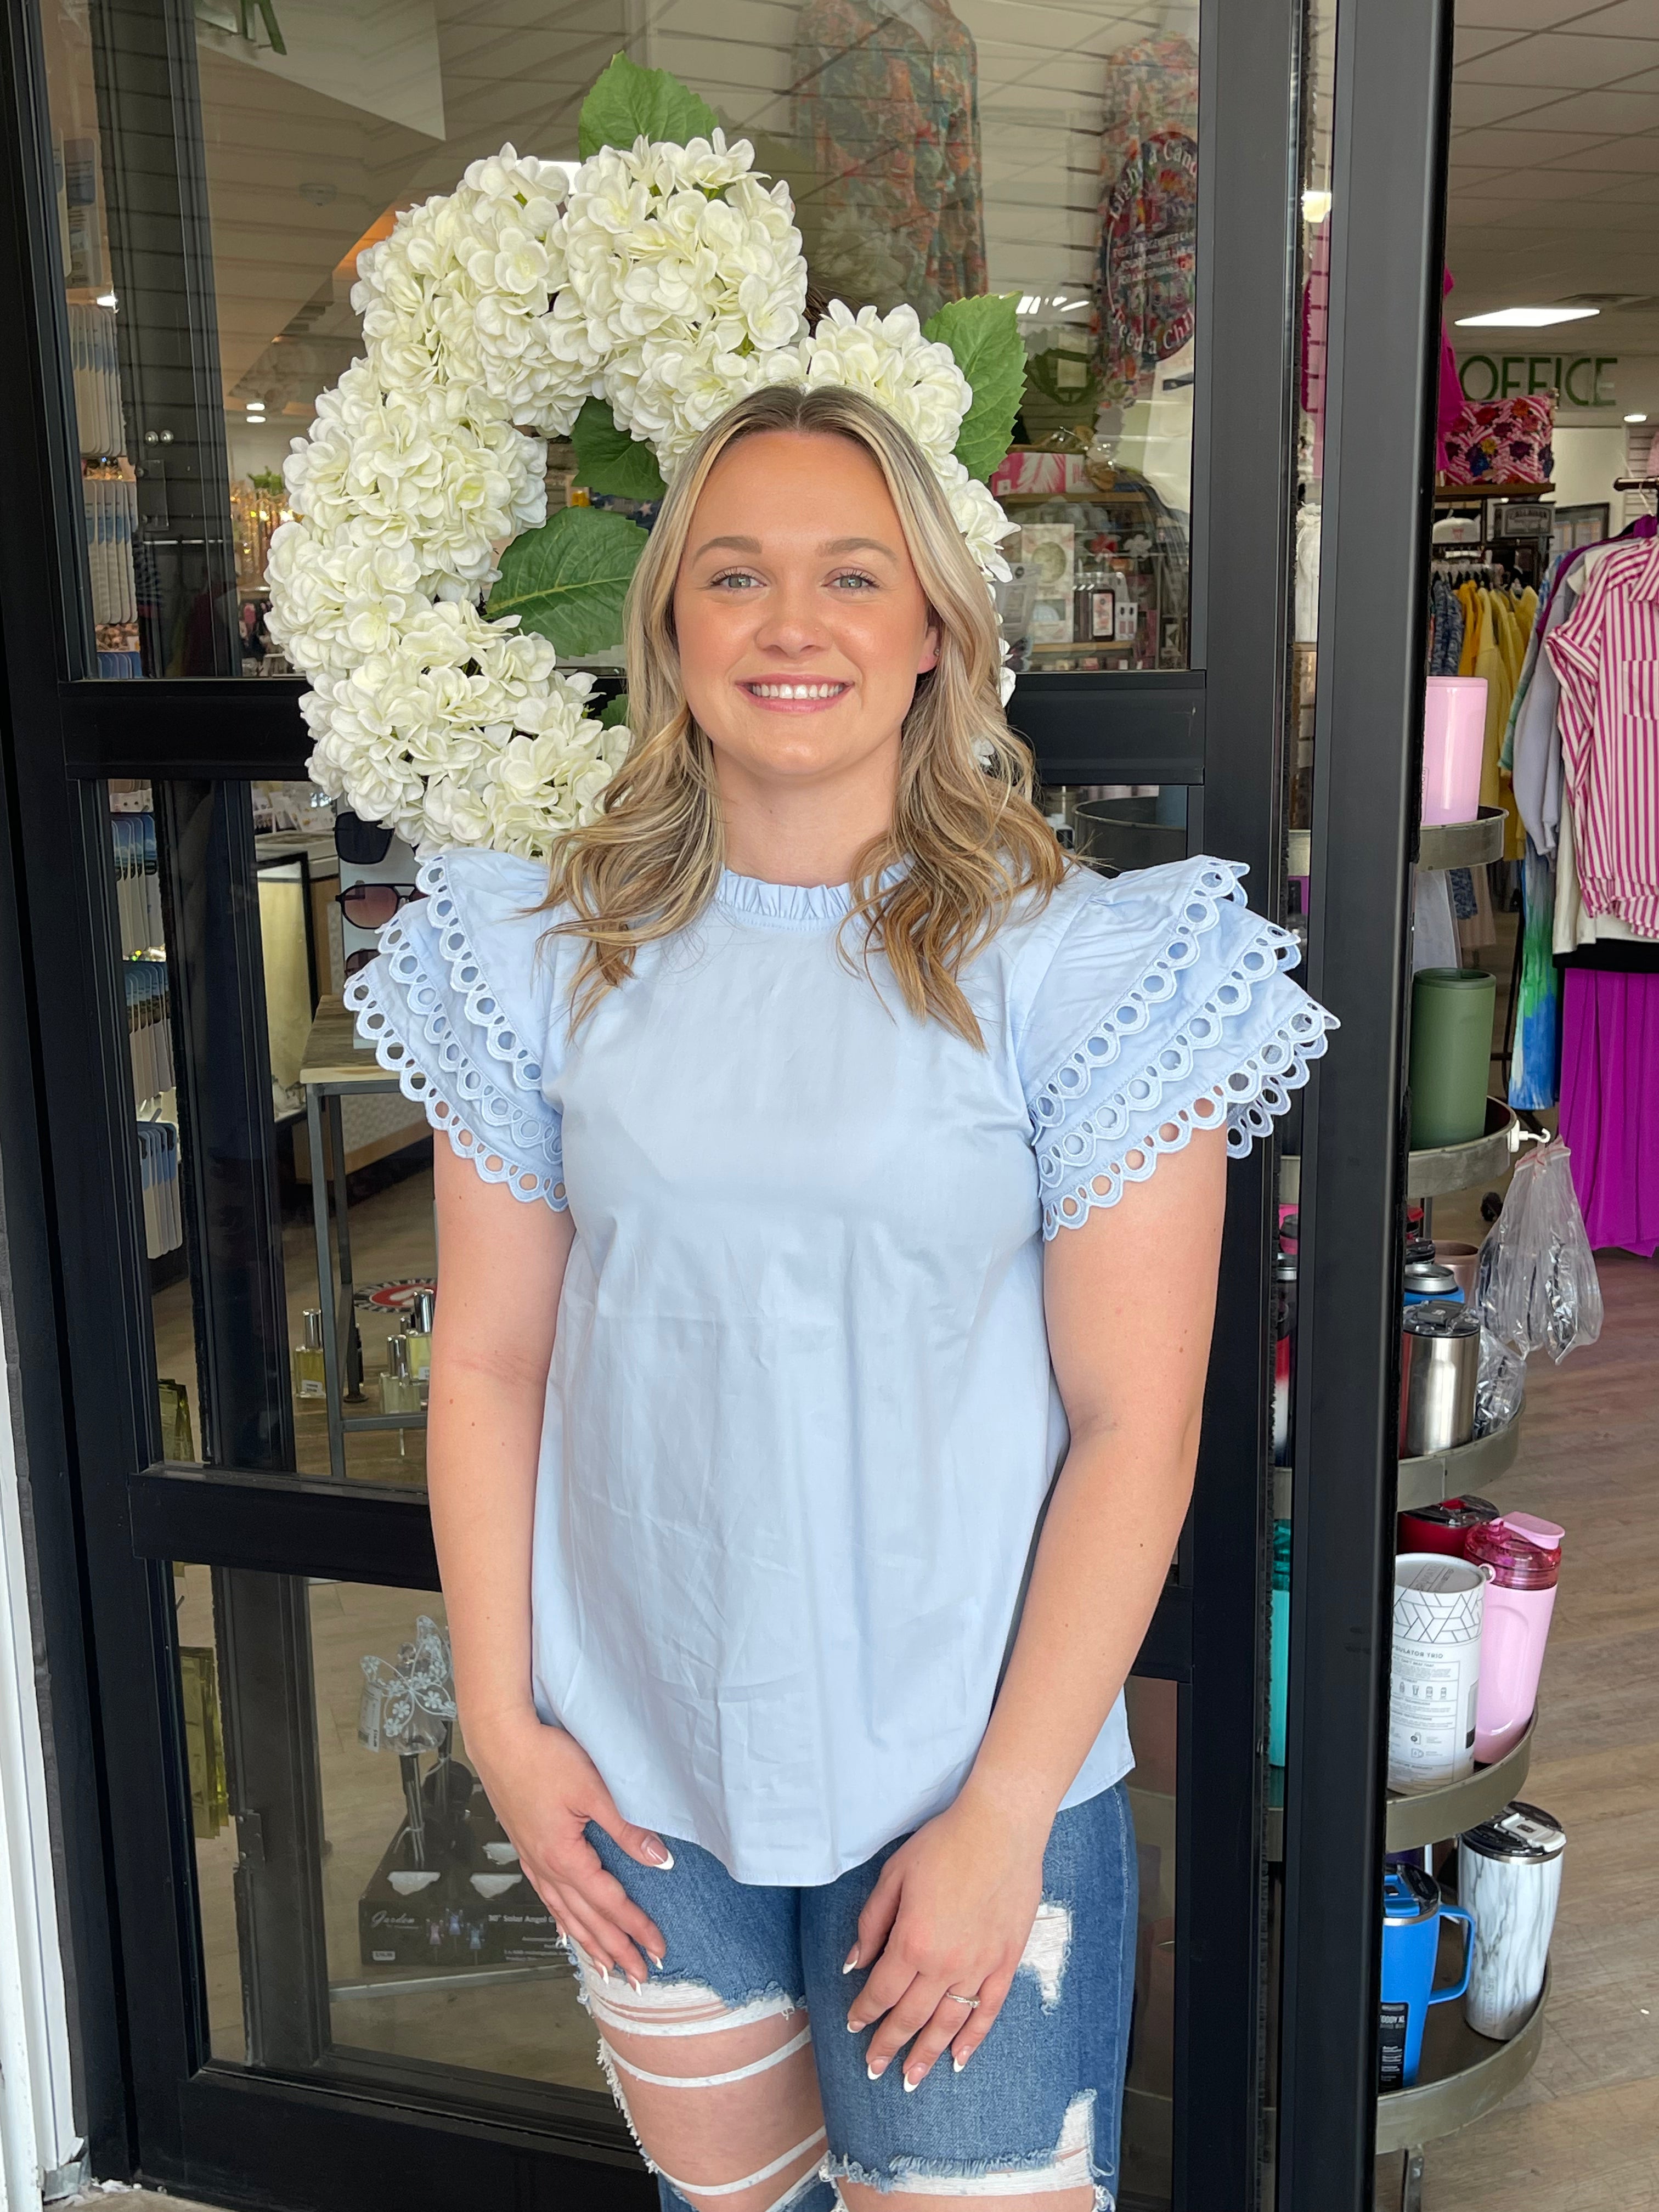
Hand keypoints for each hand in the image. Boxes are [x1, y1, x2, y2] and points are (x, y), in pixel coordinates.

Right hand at [465, 1708, 670, 1983]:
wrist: (501, 1738)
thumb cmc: (545, 1757)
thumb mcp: (594, 1790)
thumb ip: (627, 1829)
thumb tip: (660, 1860)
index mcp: (565, 1858)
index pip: (610, 1904)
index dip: (636, 1928)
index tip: (658, 1949)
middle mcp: (546, 1867)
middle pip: (587, 1920)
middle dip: (616, 1950)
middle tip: (640, 1977)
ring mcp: (533, 1860)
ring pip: (565, 1914)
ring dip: (589, 1943)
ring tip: (607, 1968)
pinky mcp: (527, 1847)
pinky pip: (547, 1897)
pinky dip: (561, 1919)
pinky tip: (566, 1929)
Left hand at [844, 1786, 1048, 2087]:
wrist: (1001, 1828)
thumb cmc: (943, 1844)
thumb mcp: (894, 1875)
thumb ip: (872, 1923)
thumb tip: (855, 1962)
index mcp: (911, 1942)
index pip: (881, 1991)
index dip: (864, 2012)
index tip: (854, 2026)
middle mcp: (944, 1964)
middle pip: (911, 2016)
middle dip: (889, 2044)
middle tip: (875, 2068)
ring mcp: (979, 1966)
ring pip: (948, 2023)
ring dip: (927, 2054)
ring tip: (911, 2079)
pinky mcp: (1006, 1962)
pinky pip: (988, 2011)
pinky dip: (973, 2039)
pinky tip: (960, 2059)